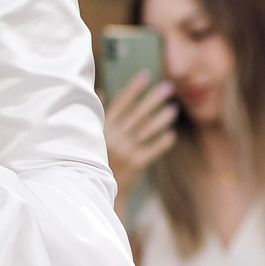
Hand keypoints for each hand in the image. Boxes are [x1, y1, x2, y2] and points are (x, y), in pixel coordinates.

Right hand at [104, 76, 177, 203]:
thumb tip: (100, 91)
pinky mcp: (136, 164)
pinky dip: (163, 142)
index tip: (145, 75)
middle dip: (153, 98)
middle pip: (138, 113)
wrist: (96, 189)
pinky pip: (154, 149)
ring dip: (162, 118)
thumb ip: (97, 114)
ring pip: (148, 130)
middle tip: (168, 87)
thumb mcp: (91, 135)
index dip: (133, 89)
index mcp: (103, 128)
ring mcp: (126, 151)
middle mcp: (115, 137)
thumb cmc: (93, 158)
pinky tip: (171, 134)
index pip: (121, 103)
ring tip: (174, 108)